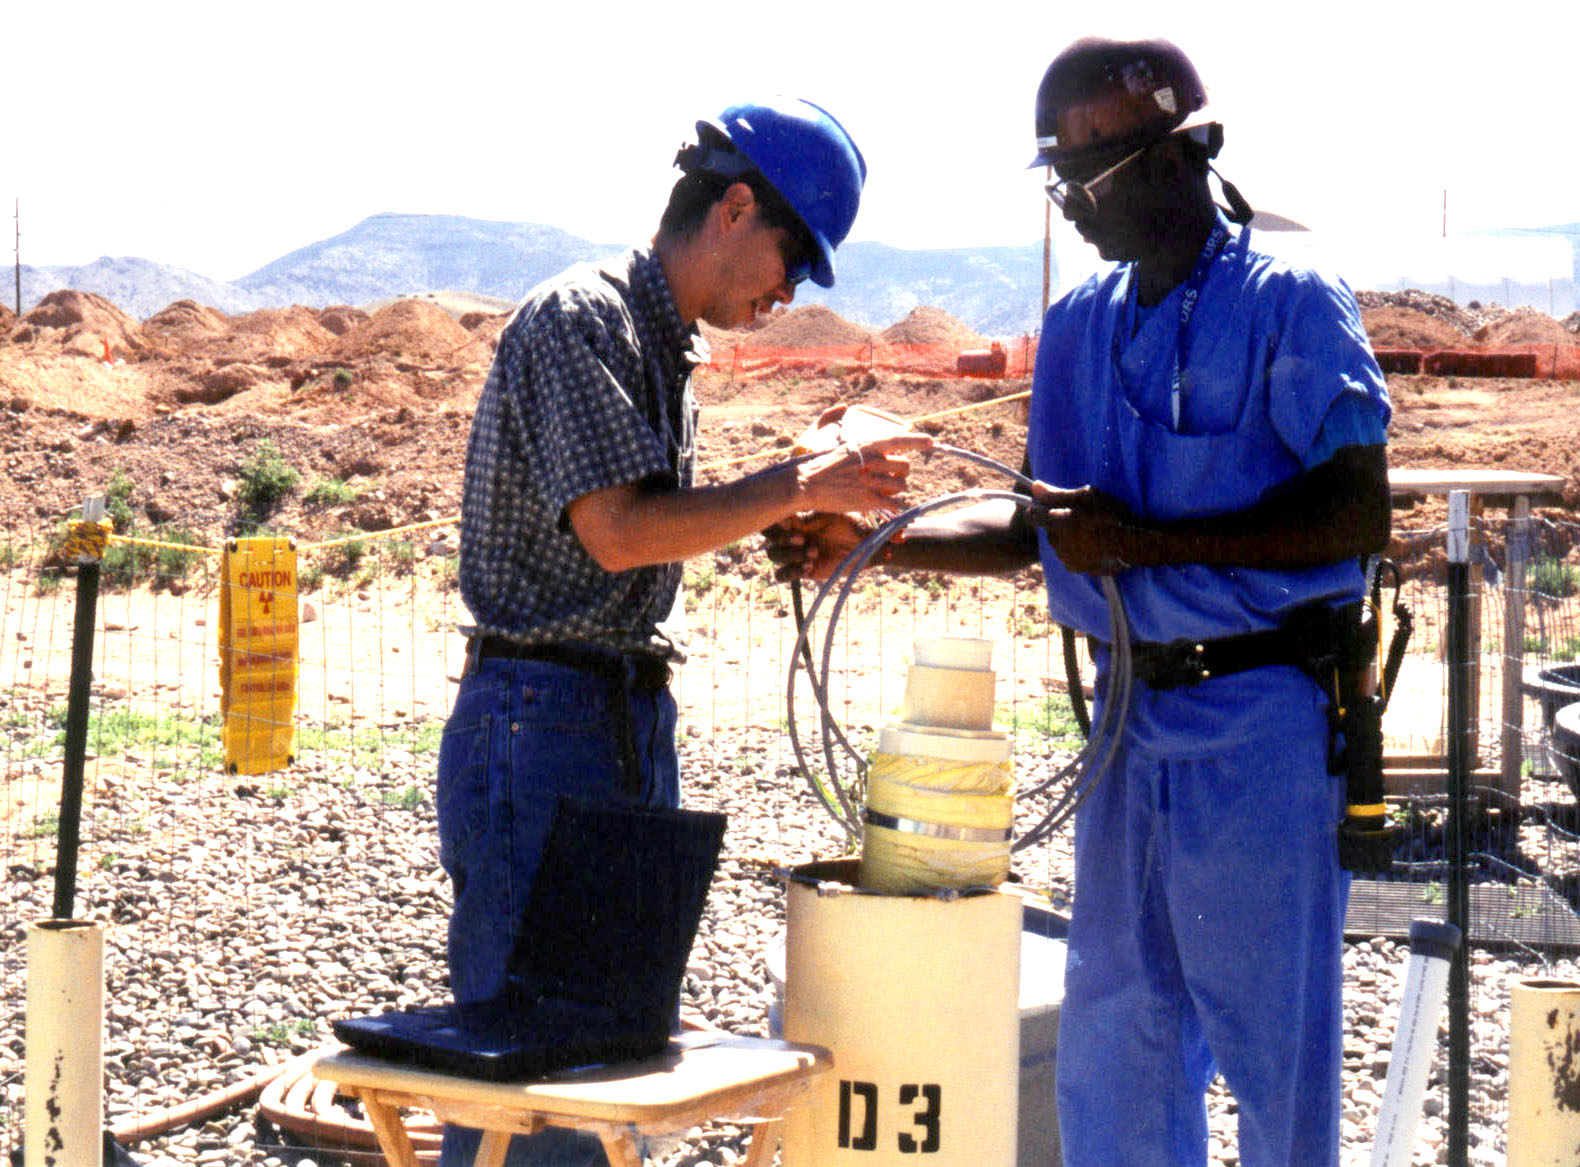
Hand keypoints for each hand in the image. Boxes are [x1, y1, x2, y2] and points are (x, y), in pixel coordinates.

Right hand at [762, 512, 874, 581]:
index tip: (788, 521)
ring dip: (789, 554)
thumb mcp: (831, 514)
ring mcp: (795, 554)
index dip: (774, 521)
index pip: (773, 519)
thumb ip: (810, 512)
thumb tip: (792, 508)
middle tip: (802, 539)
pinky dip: (791, 571)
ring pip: (773, 555)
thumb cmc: (850, 524)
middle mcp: (792, 536)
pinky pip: (782, 574)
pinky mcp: (802, 571)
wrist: (864, 545)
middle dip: (781, 538)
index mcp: (796, 519)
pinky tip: (809, 565)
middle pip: (768, 538)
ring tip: (813, 552)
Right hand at [792, 432, 931, 516]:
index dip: (917, 441)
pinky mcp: (868, 500)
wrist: (806, 484)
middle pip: (904, 467)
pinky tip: (887, 505)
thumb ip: (853, 435)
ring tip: (885, 491)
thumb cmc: (820, 464)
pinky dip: (893, 505)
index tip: (930, 442)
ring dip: (897, 489)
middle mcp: (872, 461)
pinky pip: (893, 503)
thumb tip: (844, 405)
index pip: (899, 440)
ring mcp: (871, 481)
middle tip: (891, 477)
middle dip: (901, 473)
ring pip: (901, 486)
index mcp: (866, 445)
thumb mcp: (839, 443)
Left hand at [1025, 483, 1144, 574]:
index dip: (1039, 508)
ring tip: (1092, 531)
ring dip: (1070, 537)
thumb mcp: (1086, 496)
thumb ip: (1057, 494)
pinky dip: (1079, 550)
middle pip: (1049, 530)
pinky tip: (1095, 544)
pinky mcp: (1078, 569)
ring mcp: (1066, 558)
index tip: (1050, 504)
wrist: (1134, 544)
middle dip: (1059, 522)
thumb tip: (1035, 487)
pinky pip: (1071, 556)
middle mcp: (1057, 543)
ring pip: (1060, 543)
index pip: (1032, 516)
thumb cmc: (1111, 515)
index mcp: (1056, 524)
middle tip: (1082, 516)